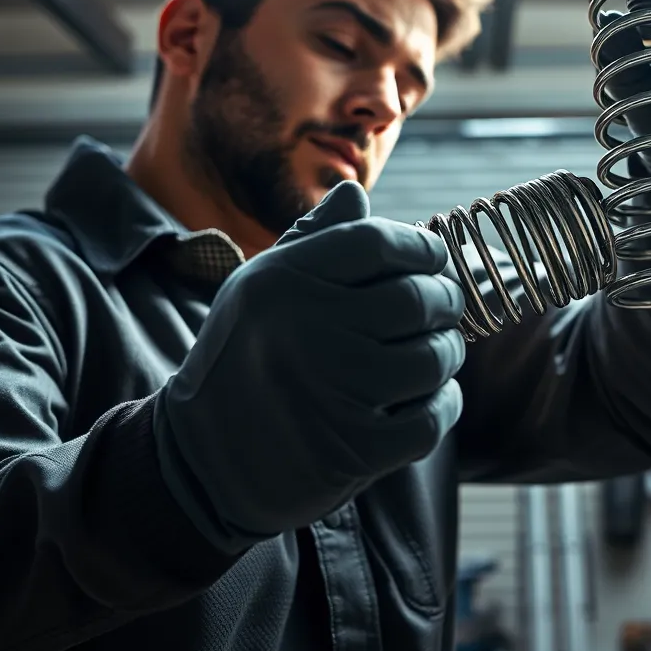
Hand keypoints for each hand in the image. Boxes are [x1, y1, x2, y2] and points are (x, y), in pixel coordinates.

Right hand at [153, 181, 465, 553]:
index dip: (421, 247)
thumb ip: (311, 239)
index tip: (432, 259)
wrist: (205, 458)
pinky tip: (426, 397)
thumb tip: (354, 193)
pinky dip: (443, 403)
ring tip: (433, 352)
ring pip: (435, 357)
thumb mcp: (259, 286)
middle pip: (418, 298)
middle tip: (442, 306)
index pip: (379, 242)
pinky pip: (434, 415)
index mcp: (284, 281)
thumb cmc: (243, 357)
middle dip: (444, 299)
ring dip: (446, 352)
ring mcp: (334, 392)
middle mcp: (309, 330)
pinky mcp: (356, 448)